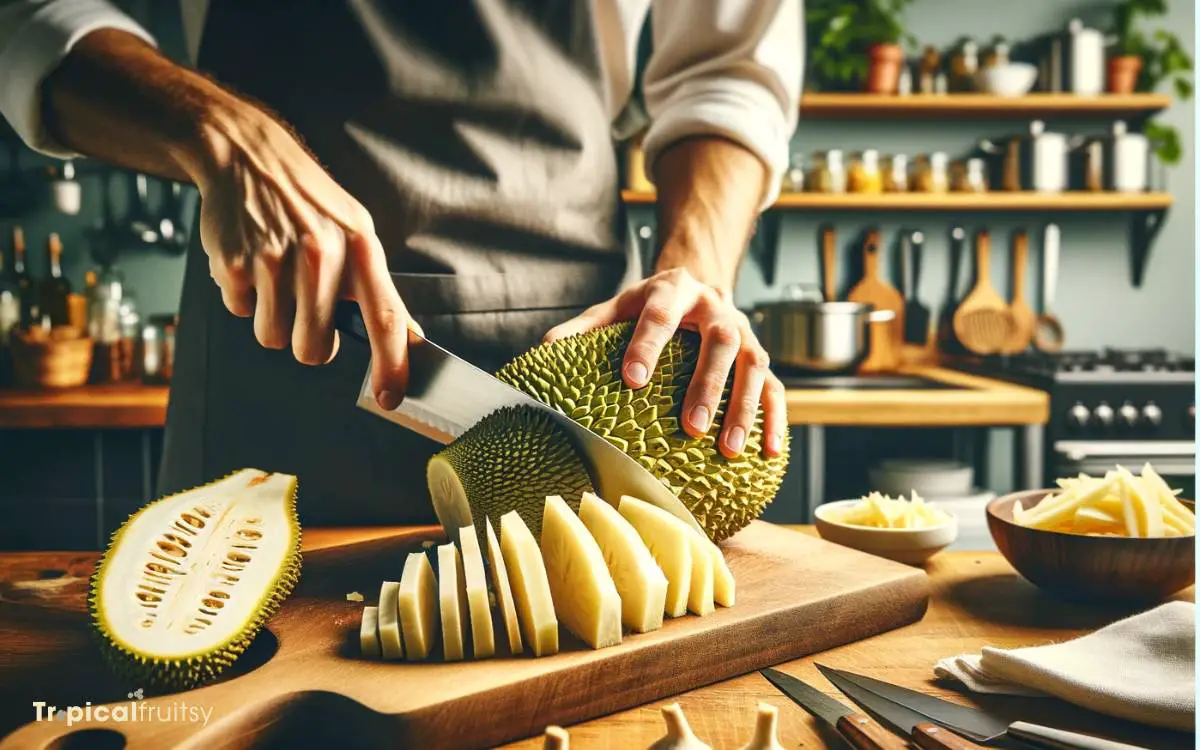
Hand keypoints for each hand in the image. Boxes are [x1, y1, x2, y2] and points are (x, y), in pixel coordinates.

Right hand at [188, 103, 419, 410]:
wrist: (247, 154)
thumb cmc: (308, 199)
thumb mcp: (357, 230)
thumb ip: (379, 288)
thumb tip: (409, 337)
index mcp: (360, 248)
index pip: (385, 318)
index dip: (391, 364)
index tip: (390, 396)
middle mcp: (321, 256)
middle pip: (315, 348)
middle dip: (308, 343)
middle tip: (305, 313)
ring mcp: (275, 260)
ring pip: (273, 337)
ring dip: (273, 321)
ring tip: (276, 280)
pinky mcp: (235, 263)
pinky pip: (240, 311)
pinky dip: (244, 297)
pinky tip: (251, 264)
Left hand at [545, 268, 785, 458]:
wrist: (695, 283)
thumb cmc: (649, 306)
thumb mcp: (615, 307)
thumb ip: (583, 328)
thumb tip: (543, 351)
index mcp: (673, 291)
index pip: (661, 314)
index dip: (647, 345)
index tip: (632, 379)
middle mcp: (715, 307)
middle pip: (719, 340)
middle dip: (707, 384)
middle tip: (691, 426)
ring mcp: (745, 330)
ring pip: (755, 363)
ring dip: (744, 406)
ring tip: (728, 448)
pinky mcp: (761, 355)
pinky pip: (777, 386)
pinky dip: (774, 419)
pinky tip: (769, 451)